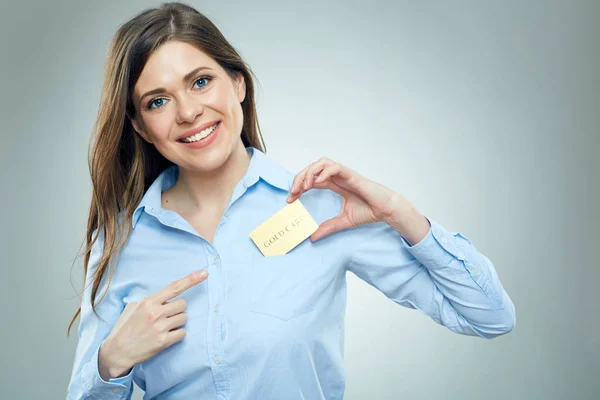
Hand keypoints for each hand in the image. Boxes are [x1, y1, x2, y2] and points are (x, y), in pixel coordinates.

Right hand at [98, 270, 208, 379]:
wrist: (117, 352)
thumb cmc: (125, 328)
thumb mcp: (133, 308)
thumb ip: (150, 301)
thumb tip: (165, 298)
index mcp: (148, 302)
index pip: (174, 287)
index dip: (191, 279)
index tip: (205, 273)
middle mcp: (155, 312)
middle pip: (183, 304)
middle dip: (178, 310)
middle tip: (166, 317)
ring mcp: (160, 327)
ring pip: (184, 318)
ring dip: (177, 322)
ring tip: (163, 328)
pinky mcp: (163, 341)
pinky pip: (182, 333)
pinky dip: (177, 335)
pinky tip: (165, 337)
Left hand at [286, 157, 402, 240]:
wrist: (385, 210)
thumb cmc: (369, 211)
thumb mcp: (343, 221)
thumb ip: (328, 227)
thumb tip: (312, 237)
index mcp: (334, 184)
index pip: (311, 180)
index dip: (298, 187)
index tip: (290, 200)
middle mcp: (337, 177)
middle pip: (312, 169)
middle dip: (299, 178)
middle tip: (292, 193)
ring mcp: (344, 174)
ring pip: (322, 162)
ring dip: (310, 172)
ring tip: (304, 187)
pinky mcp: (352, 175)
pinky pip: (335, 167)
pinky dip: (324, 172)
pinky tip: (318, 182)